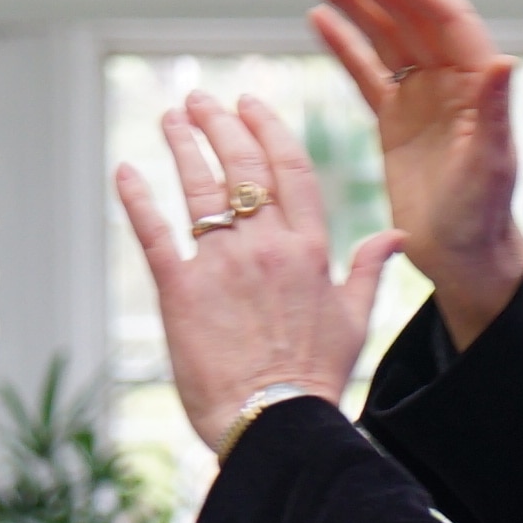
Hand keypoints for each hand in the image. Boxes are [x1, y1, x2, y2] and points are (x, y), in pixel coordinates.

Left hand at [113, 90, 404, 455]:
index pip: (290, 169)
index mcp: (310, 250)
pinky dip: (137, 198)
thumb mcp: (354, 320)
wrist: (275, 421)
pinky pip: (156, 231)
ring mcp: (222, 264)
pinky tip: (126, 171)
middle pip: (242, 166)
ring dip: (182, 146)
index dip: (268, 129)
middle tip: (200, 100)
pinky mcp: (181, 289)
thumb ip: (369, 270)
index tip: (250, 104)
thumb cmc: (315, 378)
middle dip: (219, 124)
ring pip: (200, 188)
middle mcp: (267, 247)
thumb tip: (396, 237)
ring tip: (170, 118)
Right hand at [305, 0, 522, 344]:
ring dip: (354, 3)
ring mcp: (421, 97)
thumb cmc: (483, 217)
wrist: (463, 257)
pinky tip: (318, 17)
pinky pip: (367, 71)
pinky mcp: (396, 119)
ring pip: (385, 36)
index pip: (445, 18)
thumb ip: (495, 112)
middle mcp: (451, 81)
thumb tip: (506, 60)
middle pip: (410, 16)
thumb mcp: (489, 165)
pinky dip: (344, 44)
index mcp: (477, 84)